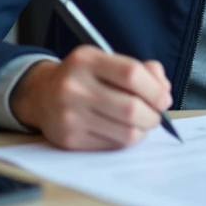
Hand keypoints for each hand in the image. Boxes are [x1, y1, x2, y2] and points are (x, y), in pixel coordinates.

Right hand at [10, 45, 172, 149]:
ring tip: (141, 123)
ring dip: (142, 130)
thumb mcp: (106, 61)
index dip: (155, 89)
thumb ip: (140, 69)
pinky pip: (112, 145)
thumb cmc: (83, 77)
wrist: (41, 95)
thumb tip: (163, 89)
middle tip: (156, 115)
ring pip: (125, 132)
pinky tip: (122, 130)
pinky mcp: (69, 139)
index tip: (164, 98)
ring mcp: (69, 115)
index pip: (131, 74)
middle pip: (130, 108)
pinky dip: (125, 140)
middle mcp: (74, 86)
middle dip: (153, 115)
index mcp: (86, 60)